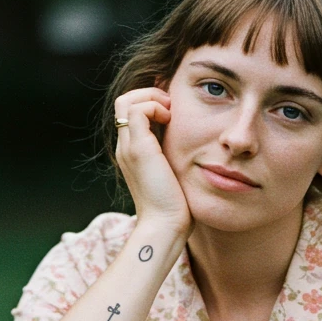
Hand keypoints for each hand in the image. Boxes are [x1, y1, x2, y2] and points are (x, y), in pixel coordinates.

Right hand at [113, 86, 193, 235]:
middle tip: (172, 108)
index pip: (131, 112)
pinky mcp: (138, 149)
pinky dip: (155, 107)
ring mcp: (128, 147)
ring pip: (126, 100)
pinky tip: (171, 121)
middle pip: (124, 101)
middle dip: (150, 95)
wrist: (166, 225)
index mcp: (133, 152)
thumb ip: (176, 155)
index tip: (174, 111)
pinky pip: (137, 110)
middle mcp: (125, 147)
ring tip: (171, 113)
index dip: (151, 102)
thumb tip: (196, 143)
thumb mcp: (175, 173)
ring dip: (152, 98)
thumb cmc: (176, 206)